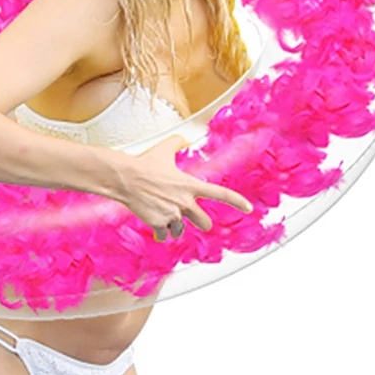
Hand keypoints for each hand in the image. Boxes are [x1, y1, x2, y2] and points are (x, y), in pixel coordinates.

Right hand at [116, 134, 252, 241]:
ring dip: (174, 225)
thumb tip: (183, 138)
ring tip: (161, 212)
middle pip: (204, 223)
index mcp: (190, 185)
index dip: (237, 202)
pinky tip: (153, 220)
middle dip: (199, 222)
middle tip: (188, 215)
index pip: (221, 194)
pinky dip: (159, 232)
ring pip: (181, 230)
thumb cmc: (143, 163)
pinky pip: (164, 235)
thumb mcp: (164, 149)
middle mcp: (185, 202)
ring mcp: (173, 214)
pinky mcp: (159, 223)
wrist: (125, 178)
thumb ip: (177, 142)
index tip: (248, 209)